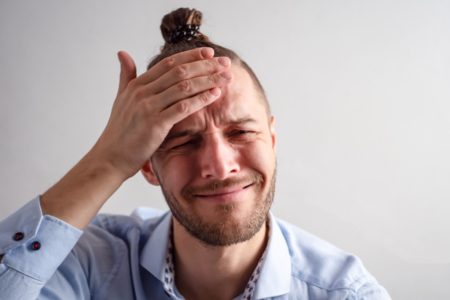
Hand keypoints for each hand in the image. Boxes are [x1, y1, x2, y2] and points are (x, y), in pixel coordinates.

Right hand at [91, 47, 231, 179]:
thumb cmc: (119, 132)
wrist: (110, 158)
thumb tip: (123, 53)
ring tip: (227, 77)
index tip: (209, 53)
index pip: (168, 63)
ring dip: (208, 80)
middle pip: (180, 72)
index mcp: (137, 85)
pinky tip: (215, 94)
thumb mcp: (121, 99)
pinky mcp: (155, 124)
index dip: (191, 56)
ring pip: (184, 87)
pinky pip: (183, 107)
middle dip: (205, 65)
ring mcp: (148, 107)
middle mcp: (142, 92)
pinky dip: (201, 99)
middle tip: (225, 62)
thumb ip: (126, 76)